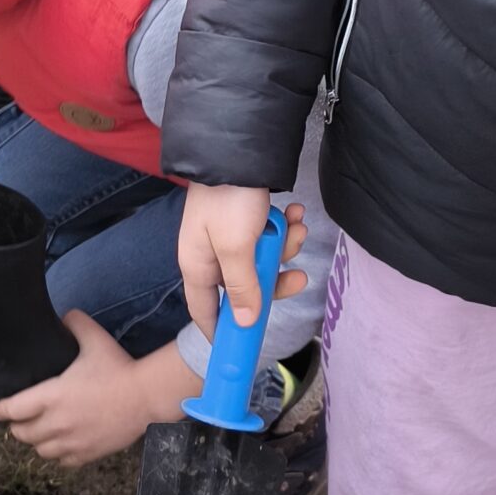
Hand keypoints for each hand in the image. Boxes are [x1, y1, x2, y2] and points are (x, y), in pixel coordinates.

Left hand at [0, 316, 200, 465]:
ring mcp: (72, 441)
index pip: (13, 410)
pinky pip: (62, 462)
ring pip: (40, 451)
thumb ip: (75, 323)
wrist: (146, 396)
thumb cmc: (119, 367)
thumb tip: (64, 315)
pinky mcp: (88, 454)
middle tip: (21, 418)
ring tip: (40, 432)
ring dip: (37, 441)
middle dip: (18, 426)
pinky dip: (58, 454)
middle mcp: (57, 423)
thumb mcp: (94, 339)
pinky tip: (63, 444)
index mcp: (51, 396)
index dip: (2, 410)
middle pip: (22, 434)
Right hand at [177, 187, 307, 336]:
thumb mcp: (236, 248)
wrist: (236, 146)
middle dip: (274, 278)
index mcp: (197, 265)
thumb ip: (241, 287)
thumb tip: (244, 322)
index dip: (223, 331)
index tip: (244, 348)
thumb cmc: (229, 197)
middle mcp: (211, 254)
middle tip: (297, 275)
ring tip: (296, 227)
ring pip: (262, 259)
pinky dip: (283, 228)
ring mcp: (228, 236)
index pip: (204, 310)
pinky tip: (292, 213)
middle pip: (245, 287)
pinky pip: (267, 235)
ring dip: (284, 247)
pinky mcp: (244, 218)